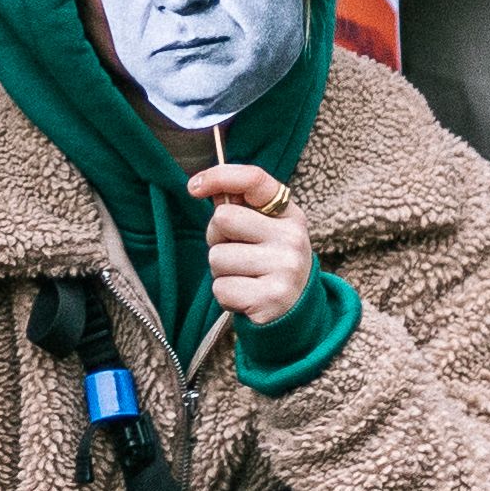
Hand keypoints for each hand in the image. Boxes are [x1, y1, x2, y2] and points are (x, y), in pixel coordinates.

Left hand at [197, 161, 308, 334]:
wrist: (296, 314)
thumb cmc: (269, 264)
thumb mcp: (264, 230)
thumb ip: (239, 207)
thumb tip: (204, 186)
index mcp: (290, 214)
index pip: (254, 179)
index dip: (219, 176)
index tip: (194, 187)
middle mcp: (292, 238)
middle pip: (222, 218)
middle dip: (218, 238)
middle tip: (237, 254)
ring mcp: (285, 269)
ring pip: (217, 257)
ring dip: (221, 271)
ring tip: (244, 277)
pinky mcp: (271, 299)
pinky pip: (221, 288)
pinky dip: (225, 295)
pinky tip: (246, 297)